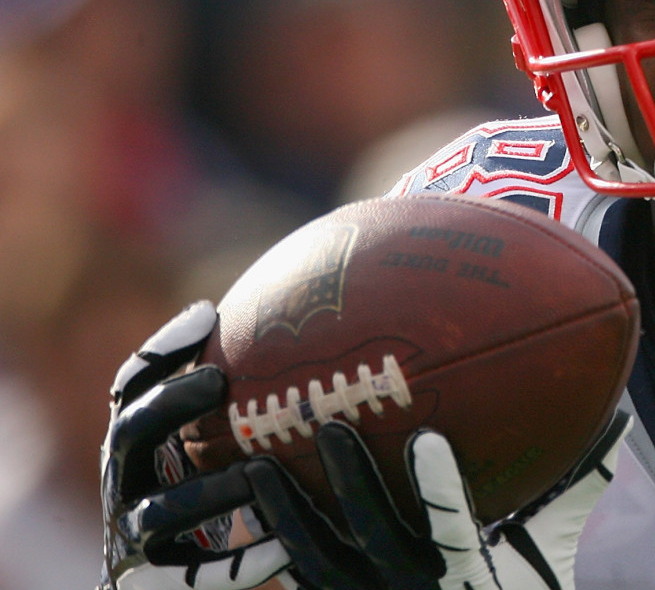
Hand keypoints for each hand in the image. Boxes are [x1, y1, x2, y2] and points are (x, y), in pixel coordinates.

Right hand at [100, 300, 293, 589]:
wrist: (187, 589)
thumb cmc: (227, 498)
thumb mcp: (224, 444)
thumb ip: (250, 398)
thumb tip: (307, 321)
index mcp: (136, 447)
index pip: (131, 389)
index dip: (161, 351)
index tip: (209, 314)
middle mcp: (124, 487)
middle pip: (128, 435)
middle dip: (169, 405)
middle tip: (220, 380)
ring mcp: (134, 541)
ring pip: (160, 513)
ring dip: (207, 491)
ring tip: (256, 473)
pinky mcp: (155, 586)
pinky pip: (196, 578)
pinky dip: (237, 564)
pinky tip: (285, 549)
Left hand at [248, 411, 630, 589]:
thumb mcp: (548, 557)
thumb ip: (572, 494)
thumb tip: (615, 420)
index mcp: (469, 580)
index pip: (454, 531)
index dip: (439, 488)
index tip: (426, 436)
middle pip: (376, 538)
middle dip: (351, 484)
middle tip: (329, 426)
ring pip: (320, 562)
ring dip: (290, 512)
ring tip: (259, 463)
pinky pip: (303, 579)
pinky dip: (273, 542)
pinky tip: (250, 501)